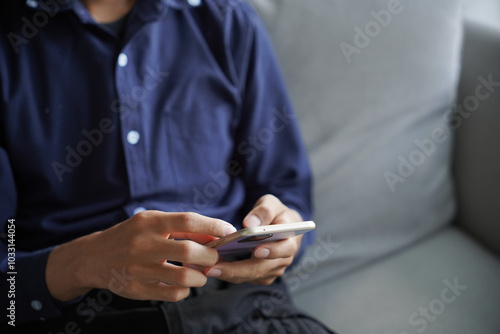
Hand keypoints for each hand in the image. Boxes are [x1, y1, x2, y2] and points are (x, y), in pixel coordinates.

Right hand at [46, 211, 235, 301]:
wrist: (93, 257)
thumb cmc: (132, 236)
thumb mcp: (153, 224)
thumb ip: (183, 229)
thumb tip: (217, 235)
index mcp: (150, 222)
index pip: (188, 220)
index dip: (213, 226)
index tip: (230, 232)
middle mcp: (143, 244)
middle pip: (188, 251)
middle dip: (210, 256)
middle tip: (214, 258)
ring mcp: (138, 268)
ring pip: (183, 276)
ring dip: (200, 276)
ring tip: (200, 273)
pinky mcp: (135, 289)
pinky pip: (172, 294)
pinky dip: (185, 290)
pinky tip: (183, 284)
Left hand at [205, 195, 303, 284]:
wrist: (280, 227)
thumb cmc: (276, 214)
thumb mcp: (272, 204)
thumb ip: (264, 210)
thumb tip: (250, 223)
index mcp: (290, 240)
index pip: (284, 249)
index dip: (272, 251)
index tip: (256, 250)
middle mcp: (283, 260)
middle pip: (260, 268)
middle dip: (236, 269)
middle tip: (214, 267)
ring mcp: (272, 270)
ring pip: (249, 276)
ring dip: (228, 274)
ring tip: (207, 268)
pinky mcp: (261, 276)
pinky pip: (244, 278)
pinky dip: (228, 274)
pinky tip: (212, 268)